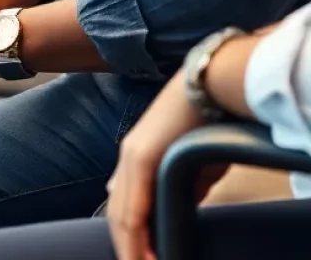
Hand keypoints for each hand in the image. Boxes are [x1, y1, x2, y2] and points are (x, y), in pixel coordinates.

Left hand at [107, 72, 221, 259]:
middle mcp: (127, 157)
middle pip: (118, 214)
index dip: (130, 238)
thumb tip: (175, 210)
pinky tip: (141, 256)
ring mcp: (131, 156)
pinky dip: (135, 237)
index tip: (139, 259)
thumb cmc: (205, 122)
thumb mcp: (191, 163)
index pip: (124, 206)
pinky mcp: (141, 156)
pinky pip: (132, 206)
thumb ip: (178, 186)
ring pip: (121, 215)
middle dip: (127, 248)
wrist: (208, 85)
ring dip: (129, 249)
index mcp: (137, 157)